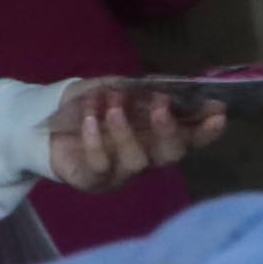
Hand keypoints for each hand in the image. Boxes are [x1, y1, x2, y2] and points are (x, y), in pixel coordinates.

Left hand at [40, 83, 228, 188]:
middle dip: (169, 131)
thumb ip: (143, 89)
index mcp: (157, 136)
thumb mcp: (117, 88)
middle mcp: (145, 157)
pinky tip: (89, 119)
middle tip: (161, 105)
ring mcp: (120, 172)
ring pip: (136, 160)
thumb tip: (172, 83)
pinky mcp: (94, 180)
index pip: (191, 136)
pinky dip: (95, 140)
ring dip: (125, 130)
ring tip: (112, 105)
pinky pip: (101, 164)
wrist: (43, 122)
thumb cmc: (89, 105)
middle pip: (171, 154)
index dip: (207, 129)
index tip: (218, 113)